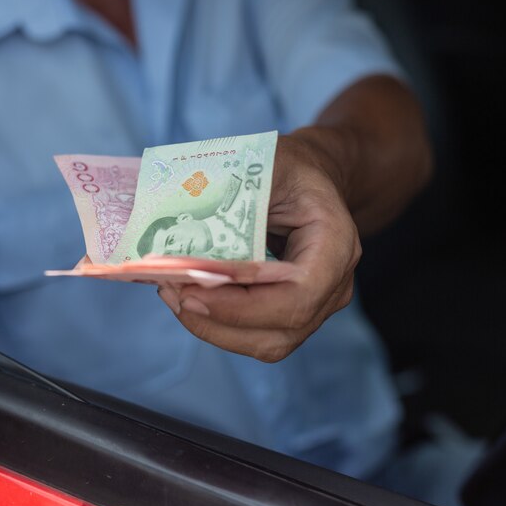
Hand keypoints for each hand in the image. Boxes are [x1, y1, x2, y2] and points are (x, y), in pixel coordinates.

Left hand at [158, 132, 359, 362]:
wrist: (309, 181)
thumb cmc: (288, 168)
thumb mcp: (267, 163)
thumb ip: (235, 193)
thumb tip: (185, 221)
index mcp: (335, 242)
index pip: (298, 295)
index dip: (243, 306)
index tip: (190, 292)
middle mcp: (334, 283)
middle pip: (281, 330)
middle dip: (218, 320)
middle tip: (169, 290)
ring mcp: (317, 304)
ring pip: (267, 343)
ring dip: (212, 327)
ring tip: (172, 294)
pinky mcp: (292, 314)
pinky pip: (256, 334)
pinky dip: (217, 323)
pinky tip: (186, 297)